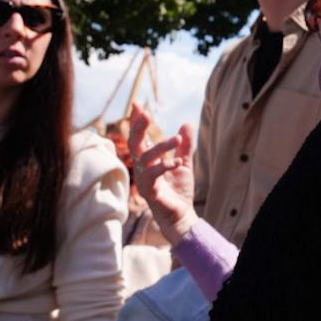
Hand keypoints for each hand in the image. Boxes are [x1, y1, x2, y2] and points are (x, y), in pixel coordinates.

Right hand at [129, 104, 198, 242]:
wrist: (181, 215)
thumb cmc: (178, 191)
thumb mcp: (184, 163)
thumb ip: (185, 146)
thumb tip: (185, 124)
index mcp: (148, 161)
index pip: (140, 138)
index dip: (137, 122)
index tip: (137, 104)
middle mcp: (142, 169)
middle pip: (135, 144)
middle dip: (138, 128)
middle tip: (146, 113)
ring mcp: (143, 180)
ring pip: (144, 158)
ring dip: (160, 146)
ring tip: (176, 139)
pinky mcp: (149, 191)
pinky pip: (152, 176)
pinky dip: (164, 166)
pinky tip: (177, 162)